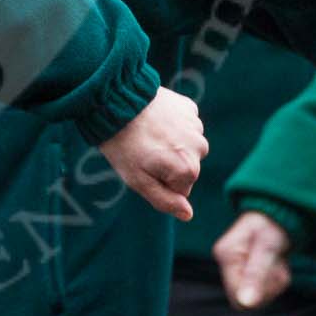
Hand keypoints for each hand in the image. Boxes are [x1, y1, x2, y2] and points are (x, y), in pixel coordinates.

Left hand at [96, 86, 206, 219]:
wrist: (116, 100)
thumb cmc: (124, 144)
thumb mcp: (138, 180)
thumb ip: (164, 200)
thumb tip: (188, 215)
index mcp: (188, 169)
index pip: (180, 189)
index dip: (159, 181)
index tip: (143, 166)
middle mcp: (199, 147)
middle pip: (186, 168)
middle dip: (167, 163)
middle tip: (143, 149)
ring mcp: (196, 126)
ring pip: (186, 146)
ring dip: (170, 143)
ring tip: (147, 133)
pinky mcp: (189, 108)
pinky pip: (185, 125)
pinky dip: (172, 124)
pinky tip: (154, 119)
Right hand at [215, 209, 292, 310]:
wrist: (278, 215)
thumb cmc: (272, 226)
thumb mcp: (268, 248)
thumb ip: (256, 275)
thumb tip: (246, 304)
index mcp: (226, 255)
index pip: (237, 298)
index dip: (259, 293)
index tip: (272, 272)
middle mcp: (226, 263)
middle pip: (246, 300)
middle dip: (267, 288)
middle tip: (277, 266)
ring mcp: (234, 267)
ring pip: (256, 296)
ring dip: (274, 283)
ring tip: (278, 261)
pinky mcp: (244, 270)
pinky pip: (261, 289)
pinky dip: (275, 280)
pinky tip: (276, 262)